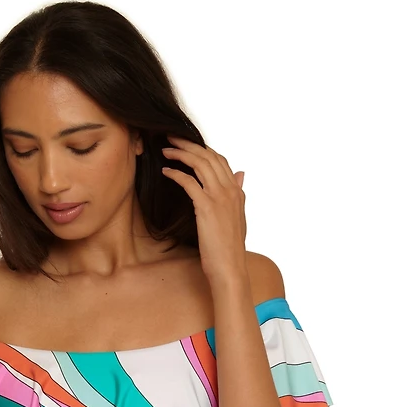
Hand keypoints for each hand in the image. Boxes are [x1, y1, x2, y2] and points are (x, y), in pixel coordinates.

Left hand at [161, 135, 247, 288]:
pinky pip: (189, 182)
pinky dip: (176, 174)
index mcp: (237, 192)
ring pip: (199, 164)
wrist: (230, 269)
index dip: (203, 149)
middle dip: (188, 144)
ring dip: (180, 153)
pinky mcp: (206, 207)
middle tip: (170, 138)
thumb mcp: (237, 218)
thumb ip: (238, 195)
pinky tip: (166, 172)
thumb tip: (240, 175)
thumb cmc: (229, 249)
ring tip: (165, 150)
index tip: (187, 145)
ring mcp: (219, 197)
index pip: (220, 160)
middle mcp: (230, 190)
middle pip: (208, 156)